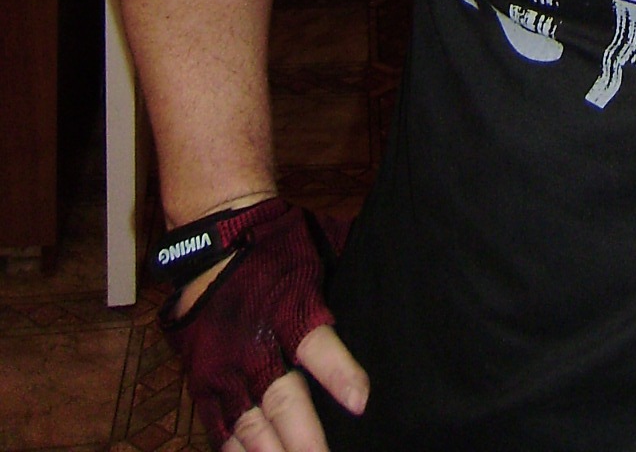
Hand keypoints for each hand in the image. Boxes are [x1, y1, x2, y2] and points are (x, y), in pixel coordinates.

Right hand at [161, 201, 368, 448]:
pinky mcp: (203, 384)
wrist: (213, 239)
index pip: (316, 344)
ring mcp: (226, 369)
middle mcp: (255, 343)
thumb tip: (397, 274)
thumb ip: (350, 270)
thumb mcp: (319, 247)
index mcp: (288, 306)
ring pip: (249, 426)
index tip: (361, 402)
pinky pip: (219, 430)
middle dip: (305, 439)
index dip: (338, 374)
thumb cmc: (277, 244)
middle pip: (281, 400)